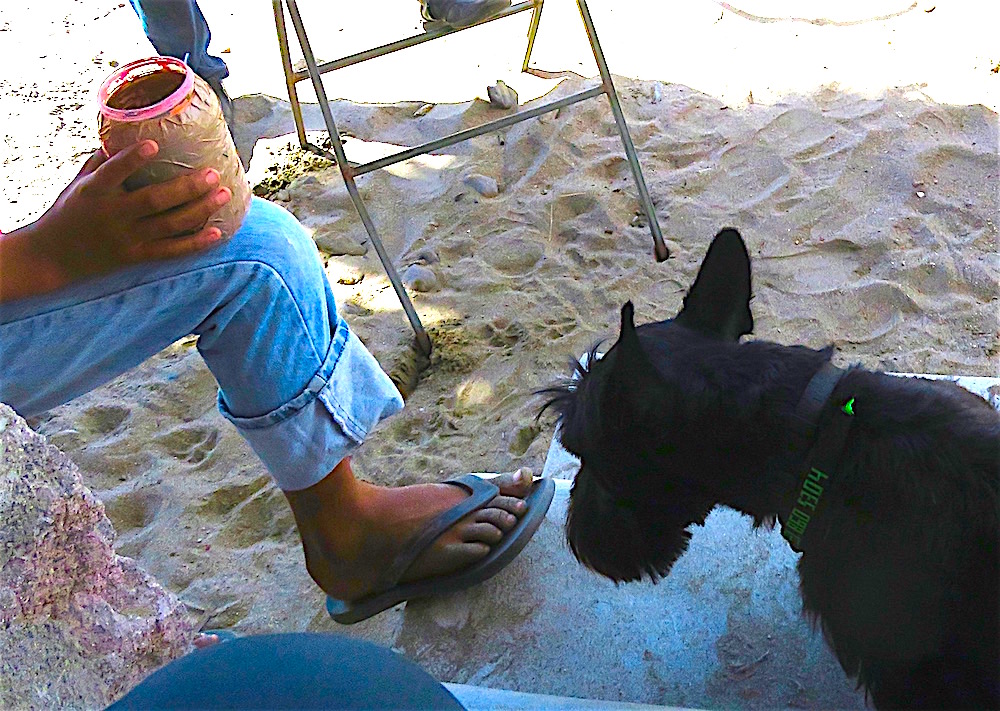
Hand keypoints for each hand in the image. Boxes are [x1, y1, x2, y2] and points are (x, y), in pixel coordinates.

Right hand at [32, 140, 231, 283]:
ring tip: (223, 194)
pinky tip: (217, 232)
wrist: (51, 257)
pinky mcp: (136, 256)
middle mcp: (112, 215)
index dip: (132, 159)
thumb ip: (103, 162)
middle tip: (212, 174)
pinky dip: (195, 243)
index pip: (113, 172)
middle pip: (155, 201)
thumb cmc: (68, 211)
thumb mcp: (78, 183)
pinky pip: (171, 251)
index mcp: (94, 192)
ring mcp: (127, 238)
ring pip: (170, 224)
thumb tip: (128, 132)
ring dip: (200, 209)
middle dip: (187, 188)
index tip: (153, 144)